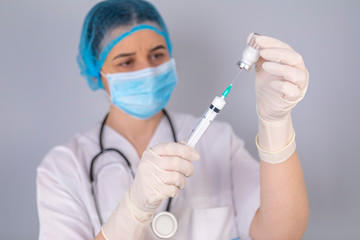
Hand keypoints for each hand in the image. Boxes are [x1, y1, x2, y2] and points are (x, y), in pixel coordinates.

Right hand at [130, 142, 199, 216]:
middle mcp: (148, 163)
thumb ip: (172, 152)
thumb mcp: (158, 160)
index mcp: (151, 153)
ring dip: (182, 181)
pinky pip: (173, 190)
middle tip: (189, 172)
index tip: (196, 155)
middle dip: (188, 168)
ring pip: (176, 177)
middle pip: (176, 162)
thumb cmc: (152, 176)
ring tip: (178, 182)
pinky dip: (175, 191)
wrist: (138, 196)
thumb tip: (186, 143)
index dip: (186, 150)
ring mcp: (149, 178)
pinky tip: (170, 189)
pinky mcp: (152, 192)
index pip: (171, 147)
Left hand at [251, 34, 308, 162]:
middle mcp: (298, 71)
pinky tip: (273, 84)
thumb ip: (258, 54)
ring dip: (280, 67)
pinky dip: (283, 86)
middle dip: (277, 53)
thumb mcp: (261, 68)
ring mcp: (298, 85)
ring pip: (295, 74)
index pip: (285, 48)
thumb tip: (251, 37)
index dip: (272, 43)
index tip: (258, 40)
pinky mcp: (294, 97)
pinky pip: (292, 90)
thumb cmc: (267, 86)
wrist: (267, 107)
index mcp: (291, 62)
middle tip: (263, 51)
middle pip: (294, 58)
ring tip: (265, 66)